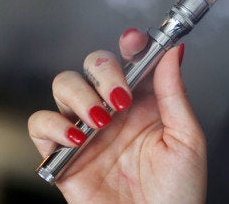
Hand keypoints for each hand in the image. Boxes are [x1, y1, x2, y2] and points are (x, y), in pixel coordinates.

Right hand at [28, 29, 205, 202]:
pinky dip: (52, 125)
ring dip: (79, 95)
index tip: (133, 40)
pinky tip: (78, 140)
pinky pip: (41, 125)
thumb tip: (173, 51)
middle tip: (121, 97)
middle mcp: (116, 111)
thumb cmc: (179, 192)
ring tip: (101, 121)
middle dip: (104, 71)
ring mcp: (89, 131)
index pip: (133, 60)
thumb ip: (174, 93)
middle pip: (94, 64)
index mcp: (147, 103)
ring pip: (64, 86)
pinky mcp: (65, 156)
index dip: (131, 43)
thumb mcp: (187, 138)